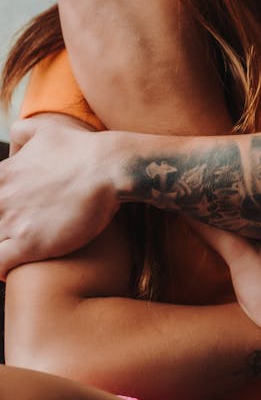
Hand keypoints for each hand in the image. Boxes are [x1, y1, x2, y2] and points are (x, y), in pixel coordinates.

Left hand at [0, 115, 117, 276]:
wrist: (109, 167)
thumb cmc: (82, 148)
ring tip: (19, 249)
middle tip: (23, 230)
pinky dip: (2, 270)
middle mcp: (2, 198)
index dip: (4, 209)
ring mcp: (13, 221)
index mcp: (2, 175)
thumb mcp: (47, 129)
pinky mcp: (29, 244)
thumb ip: (23, 132)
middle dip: (4, 227)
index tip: (14, 214)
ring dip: (4, 246)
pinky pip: (0, 265)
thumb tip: (14, 142)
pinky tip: (12, 269)